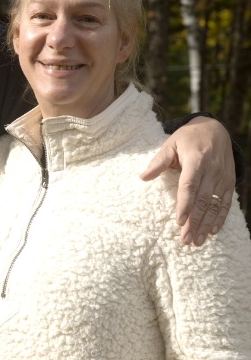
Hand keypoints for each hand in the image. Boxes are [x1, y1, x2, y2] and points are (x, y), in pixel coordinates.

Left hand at [140, 117, 234, 245]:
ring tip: (197, 241)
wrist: (215, 129)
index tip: (179, 221)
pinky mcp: (229, 182)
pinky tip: (212, 231)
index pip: (189, 186)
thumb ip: (158, 162)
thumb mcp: (170, 144)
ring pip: (214, 205)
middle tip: (186, 240)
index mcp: (196, 160)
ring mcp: (222, 178)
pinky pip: (225, 203)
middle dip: (194, 222)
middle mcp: (212, 171)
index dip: (185, 205)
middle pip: (202, 200)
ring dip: (206, 225)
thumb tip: (143, 177)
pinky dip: (220, 218)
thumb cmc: (187, 138)